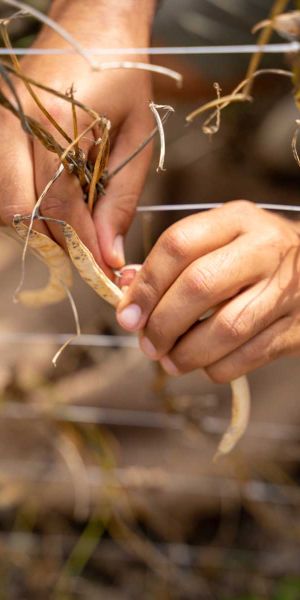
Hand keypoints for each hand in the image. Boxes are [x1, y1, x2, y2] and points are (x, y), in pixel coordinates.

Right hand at [0, 0, 155, 270]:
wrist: (95, 24)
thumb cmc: (124, 75)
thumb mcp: (135, 137)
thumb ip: (120, 199)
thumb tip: (109, 252)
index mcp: (58, 124)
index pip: (59, 206)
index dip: (81, 244)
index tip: (103, 266)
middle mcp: (18, 124)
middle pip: (18, 211)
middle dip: (53, 238)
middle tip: (85, 245)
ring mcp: (1, 123)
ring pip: (2, 201)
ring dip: (36, 223)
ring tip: (72, 220)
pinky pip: (1, 182)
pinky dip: (24, 202)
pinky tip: (52, 197)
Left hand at [116, 201, 299, 381]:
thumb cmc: (251, 256)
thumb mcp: (218, 240)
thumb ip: (172, 261)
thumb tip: (126, 290)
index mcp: (238, 220)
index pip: (179, 245)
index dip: (146, 284)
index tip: (127, 315)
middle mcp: (265, 249)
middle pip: (200, 286)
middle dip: (162, 323)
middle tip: (147, 344)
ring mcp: (286, 289)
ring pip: (225, 329)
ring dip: (186, 353)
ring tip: (168, 360)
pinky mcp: (296, 329)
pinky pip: (247, 357)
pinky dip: (215, 367)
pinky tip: (204, 363)